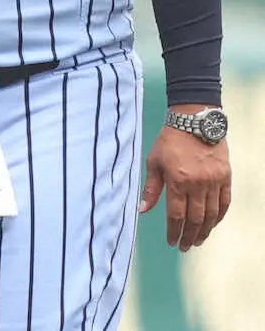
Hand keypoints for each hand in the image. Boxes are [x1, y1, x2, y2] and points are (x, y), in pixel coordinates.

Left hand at [139, 108, 231, 251]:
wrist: (194, 122)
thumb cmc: (170, 141)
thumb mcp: (154, 162)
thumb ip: (151, 188)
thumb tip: (142, 209)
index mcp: (178, 181)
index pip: (177, 215)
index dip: (174, 231)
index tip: (171, 242)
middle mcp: (198, 184)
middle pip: (195, 219)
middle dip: (189, 235)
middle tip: (185, 246)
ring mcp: (214, 181)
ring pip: (211, 214)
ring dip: (204, 230)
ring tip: (197, 240)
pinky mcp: (225, 177)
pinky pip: (224, 202)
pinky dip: (219, 216)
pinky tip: (212, 224)